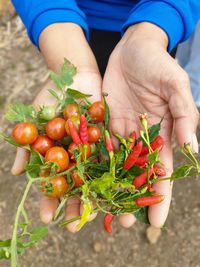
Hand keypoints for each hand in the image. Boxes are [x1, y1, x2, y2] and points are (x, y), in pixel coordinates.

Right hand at [11, 23, 101, 232]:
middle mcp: (76, 156)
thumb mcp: (35, 118)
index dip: (49, 200)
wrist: (74, 75)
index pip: (52, 183)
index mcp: (56, 155)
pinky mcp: (107, 139)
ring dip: (97, 196)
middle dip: (75, 204)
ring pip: (95, 176)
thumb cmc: (50, 96)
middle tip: (76, 227)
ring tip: (100, 215)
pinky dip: (115, 172)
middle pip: (76, 185)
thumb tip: (17, 173)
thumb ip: (26, 144)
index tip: (47, 218)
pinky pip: (112, 157)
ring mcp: (93, 149)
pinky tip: (118, 189)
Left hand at [103, 22, 198, 226]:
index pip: (163, 171)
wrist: (133, 49)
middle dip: (130, 198)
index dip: (160, 196)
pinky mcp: (103, 123)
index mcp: (162, 134)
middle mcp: (141, 138)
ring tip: (100, 209)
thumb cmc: (159, 64)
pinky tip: (84, 180)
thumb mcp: (175, 86)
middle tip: (121, 221)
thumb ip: (183, 115)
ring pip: (115, 165)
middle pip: (136, 174)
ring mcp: (121, 132)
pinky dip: (91, 163)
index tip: (155, 222)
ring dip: (108, 186)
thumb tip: (193, 149)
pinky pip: (97, 146)